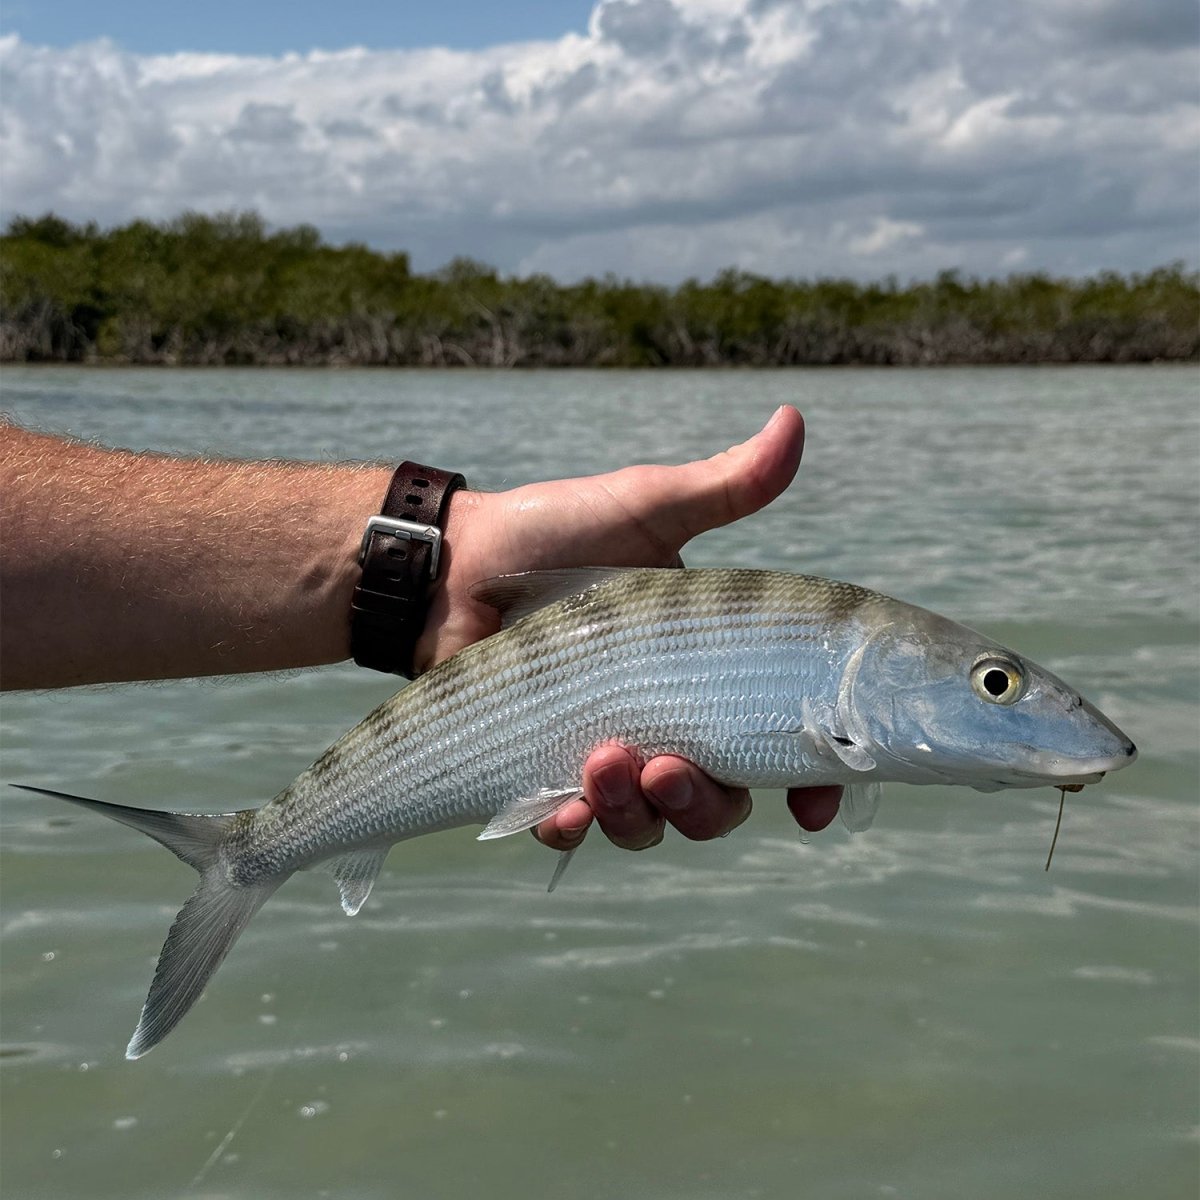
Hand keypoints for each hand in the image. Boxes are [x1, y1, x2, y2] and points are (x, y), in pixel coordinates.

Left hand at [416, 405, 842, 849]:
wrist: (459, 563)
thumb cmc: (558, 533)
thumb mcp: (647, 507)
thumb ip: (724, 487)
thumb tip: (794, 420)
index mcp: (703, 674)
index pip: (774, 743)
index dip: (807, 781)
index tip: (815, 803)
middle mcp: (663, 722)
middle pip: (714, 804)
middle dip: (704, 803)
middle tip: (668, 766)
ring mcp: (602, 753)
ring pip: (647, 822)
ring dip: (639, 812)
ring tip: (605, 761)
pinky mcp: (540, 771)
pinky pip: (570, 825)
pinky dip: (573, 826)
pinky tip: (564, 812)